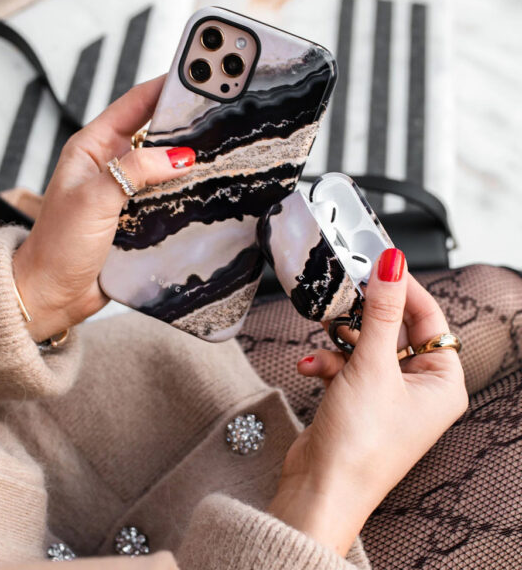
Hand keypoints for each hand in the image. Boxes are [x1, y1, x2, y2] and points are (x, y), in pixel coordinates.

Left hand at [12, 76, 194, 341]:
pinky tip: (206, 192)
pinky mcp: (137, 219)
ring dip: (187, 165)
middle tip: (218, 118)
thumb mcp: (95, 198)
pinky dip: (185, 194)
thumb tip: (179, 157)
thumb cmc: (59, 245)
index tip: (196, 78)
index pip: (133, 106)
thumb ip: (135, 171)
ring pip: (164, 169)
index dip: (163, 89)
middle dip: (184, 127)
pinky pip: (167, 198)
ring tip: (220, 153)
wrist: (52, 293)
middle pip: (154, 136)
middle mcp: (111, 167)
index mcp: (92, 148)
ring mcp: (126, 194)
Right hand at [267, 248, 467, 555]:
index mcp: (441, 383)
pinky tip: (312, 367)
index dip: (405, 289)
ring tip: (324, 330)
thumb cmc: (360, 443)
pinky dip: (329, 363)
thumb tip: (393, 265)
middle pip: (395, 331)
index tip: (380, 263)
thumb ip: (382, 311)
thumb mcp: (373, 366)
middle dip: (365, 316)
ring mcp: (386, 396)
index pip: (430, 319)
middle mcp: (418, 389)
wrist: (321, 489)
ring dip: (341, 340)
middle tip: (345, 293)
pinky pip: (347, 367)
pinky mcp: (357, 401)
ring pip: (366, 347)